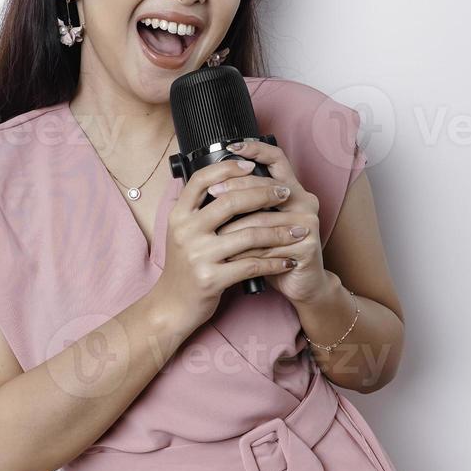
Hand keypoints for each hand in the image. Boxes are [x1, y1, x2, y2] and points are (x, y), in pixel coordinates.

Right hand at [149, 155, 303, 331]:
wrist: (172, 306)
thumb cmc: (184, 266)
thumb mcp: (183, 233)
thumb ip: (200, 210)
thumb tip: (229, 181)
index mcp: (179, 216)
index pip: (202, 180)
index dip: (228, 168)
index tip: (252, 165)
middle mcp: (185, 232)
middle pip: (230, 202)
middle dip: (264, 194)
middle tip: (285, 193)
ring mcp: (198, 256)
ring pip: (248, 235)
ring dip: (279, 232)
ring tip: (298, 230)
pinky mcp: (211, 279)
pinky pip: (252, 266)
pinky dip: (275, 262)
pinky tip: (288, 260)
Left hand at [208, 138, 329, 305]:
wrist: (299, 284)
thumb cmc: (274, 252)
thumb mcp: (258, 222)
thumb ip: (245, 204)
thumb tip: (209, 186)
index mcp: (292, 189)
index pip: (277, 159)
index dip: (256, 149)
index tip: (232, 146)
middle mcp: (304, 201)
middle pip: (265, 186)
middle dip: (235, 189)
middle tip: (213, 193)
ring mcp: (308, 223)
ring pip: (263, 219)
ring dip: (235, 227)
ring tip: (214, 232)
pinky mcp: (307, 246)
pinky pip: (269, 246)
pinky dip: (246, 252)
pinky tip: (230, 255)